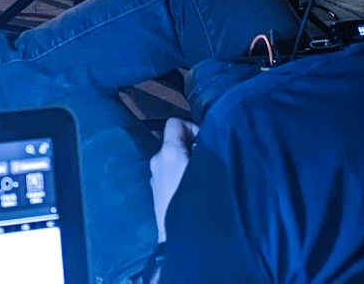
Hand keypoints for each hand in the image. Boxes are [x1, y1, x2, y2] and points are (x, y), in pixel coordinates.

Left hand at [149, 118, 197, 244]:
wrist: (181, 240)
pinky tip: (193, 192)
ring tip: (203, 179)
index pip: (176, 122)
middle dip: (192, 148)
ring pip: (173, 160)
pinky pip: (169, 175)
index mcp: (167, 151)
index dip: (193, 127)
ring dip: (187, 164)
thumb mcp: (208, 171)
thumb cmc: (197, 202)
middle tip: (209, 162)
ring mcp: (154, 178)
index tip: (207, 143)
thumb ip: (206, 151)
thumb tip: (208, 140)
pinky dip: (180, 177)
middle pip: (175, 142)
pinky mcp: (155, 194)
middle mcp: (156, 161)